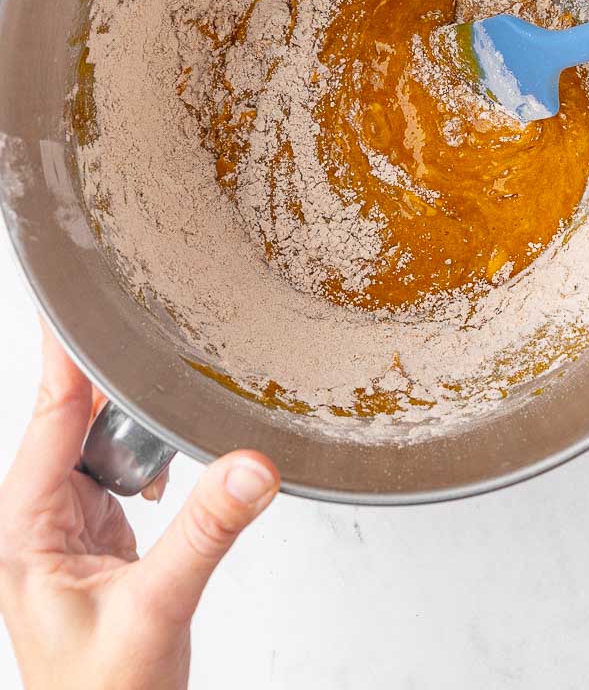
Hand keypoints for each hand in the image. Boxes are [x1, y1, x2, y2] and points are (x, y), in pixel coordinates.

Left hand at [0, 321, 278, 689]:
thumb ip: (207, 531)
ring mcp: (64, 523)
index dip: (66, 352)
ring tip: (172, 409)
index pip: (49, 413)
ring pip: (103, 440)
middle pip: (78, 416)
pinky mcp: (94, 533)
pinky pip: (120, 469)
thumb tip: (251, 466)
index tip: (76, 294)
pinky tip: (169, 468)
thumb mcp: (159, 609)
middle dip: (121, 388)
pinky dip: (151, 460)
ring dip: (140, 429)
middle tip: (160, 338)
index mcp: (22, 526)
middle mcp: (35, 517)